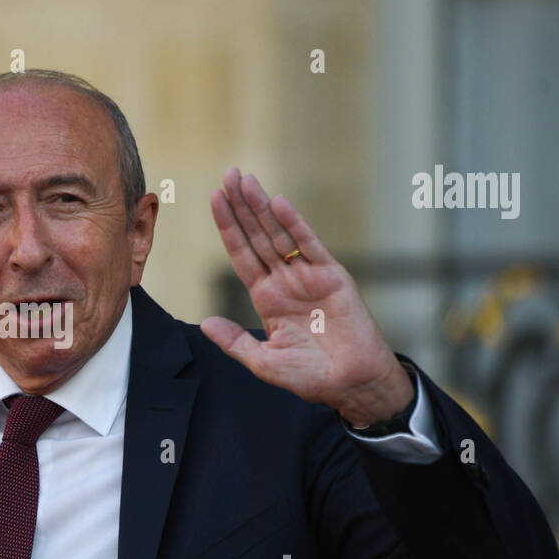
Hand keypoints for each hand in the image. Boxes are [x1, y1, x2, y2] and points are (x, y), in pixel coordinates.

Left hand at [199, 168, 413, 426]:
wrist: (352, 384)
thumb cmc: (311, 377)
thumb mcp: (264, 362)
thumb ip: (235, 342)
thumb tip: (205, 323)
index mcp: (267, 298)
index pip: (242, 255)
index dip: (228, 228)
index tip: (214, 200)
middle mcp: (285, 281)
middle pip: (257, 236)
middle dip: (241, 206)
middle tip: (228, 174)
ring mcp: (308, 276)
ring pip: (279, 234)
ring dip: (262, 207)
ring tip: (245, 180)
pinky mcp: (332, 277)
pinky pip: (309, 245)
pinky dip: (294, 224)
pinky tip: (277, 203)